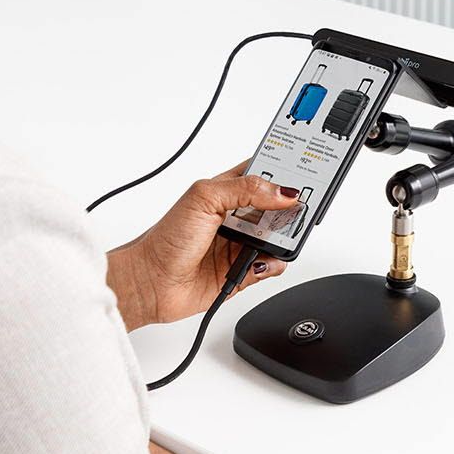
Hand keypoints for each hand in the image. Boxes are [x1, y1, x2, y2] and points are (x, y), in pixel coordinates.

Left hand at [107, 162, 295, 327]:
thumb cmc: (166, 237)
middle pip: (279, 204)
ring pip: (280, 235)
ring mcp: (242, 243)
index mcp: (228, 189)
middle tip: (295, 208)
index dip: (283, 170)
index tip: (302, 172)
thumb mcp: (204, 197)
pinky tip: (261, 261)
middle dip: (290, 205)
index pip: (264, 172)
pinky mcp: (245, 270)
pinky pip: (273, 265)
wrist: (152, 282)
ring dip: (284, 236)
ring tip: (272, 238)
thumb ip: (245, 188)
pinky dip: (275, 263)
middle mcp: (238, 215)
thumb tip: (281, 191)